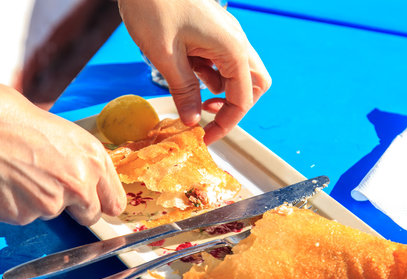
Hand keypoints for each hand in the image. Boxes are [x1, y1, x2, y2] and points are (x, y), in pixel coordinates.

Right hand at [0, 80, 125, 225]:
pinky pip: (26, 217)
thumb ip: (93, 168)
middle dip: (77, 208)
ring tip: (26, 173)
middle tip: (55, 184)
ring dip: (42, 201)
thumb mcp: (75, 140)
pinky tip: (10, 182)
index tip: (98, 205)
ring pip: (54, 214)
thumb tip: (102, 193)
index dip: (104, 205)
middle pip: (90, 217)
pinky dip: (18, 205)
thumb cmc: (28, 128)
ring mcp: (50, 203)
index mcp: (96, 163)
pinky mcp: (23, 214)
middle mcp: (79, 186)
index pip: (115, 204)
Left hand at [118, 0, 270, 143]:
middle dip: (234, 106)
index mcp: (232, 50)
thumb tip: (194, 122)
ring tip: (191, 97)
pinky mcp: (212, 33)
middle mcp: (236, 42)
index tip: (206, 138)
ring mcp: (225, 36)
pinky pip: (219, 61)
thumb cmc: (154, 6)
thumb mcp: (167, 56)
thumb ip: (185, 91)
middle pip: (253, 85)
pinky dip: (208, 76)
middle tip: (208, 117)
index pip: (243, 99)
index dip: (227, 123)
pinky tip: (186, 76)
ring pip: (237, 73)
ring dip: (220, 91)